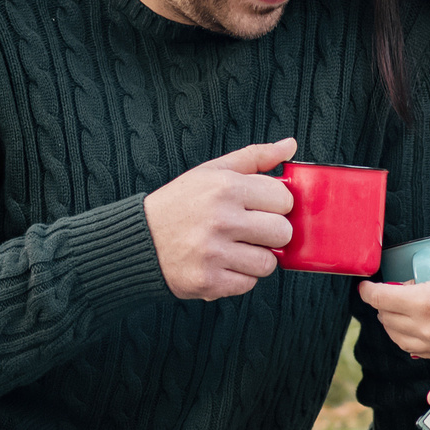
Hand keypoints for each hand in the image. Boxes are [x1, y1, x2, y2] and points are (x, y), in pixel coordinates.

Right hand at [143, 138, 297, 301]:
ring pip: (268, 263)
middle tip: (251, 229)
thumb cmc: (179, 204)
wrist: (140, 239)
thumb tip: (289, 145)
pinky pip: (248, 283)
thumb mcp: (211, 172)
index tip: (261, 207)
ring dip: (256, 258)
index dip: (276, 204)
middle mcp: (221, 219)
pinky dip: (239, 276)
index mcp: (225, 187)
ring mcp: (214, 252)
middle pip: (282, 232)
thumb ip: (254, 157)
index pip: (284, 199)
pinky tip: (223, 262)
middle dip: (271, 232)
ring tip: (236, 247)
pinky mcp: (208, 281)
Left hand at [357, 255, 429, 359]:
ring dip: (392, 324)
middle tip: (386, 294)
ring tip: (396, 312)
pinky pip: (418, 350)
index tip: (364, 287)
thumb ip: (426, 277)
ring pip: (399, 339)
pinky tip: (414, 327)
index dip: (368, 292)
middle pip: (386, 320)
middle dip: (381, 306)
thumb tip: (411, 286)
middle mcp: (427, 329)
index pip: (381, 300)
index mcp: (425, 303)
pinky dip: (409, 338)